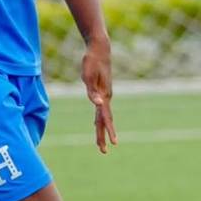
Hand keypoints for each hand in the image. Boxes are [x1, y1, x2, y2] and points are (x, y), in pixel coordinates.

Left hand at [82, 39, 116, 153]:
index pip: (106, 117)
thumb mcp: (88, 76)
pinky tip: (97, 122)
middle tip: (103, 151)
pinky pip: (101, 110)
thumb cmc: (92, 61)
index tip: (112, 144)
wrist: (100, 50)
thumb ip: (92, 92)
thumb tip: (98, 105)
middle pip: (105, 120)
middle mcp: (106, 97)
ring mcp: (105, 95)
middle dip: (103, 136)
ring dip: (101, 130)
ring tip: (101, 143)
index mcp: (104, 95)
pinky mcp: (102, 91)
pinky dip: (99, 119)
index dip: (108, 131)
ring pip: (103, 116)